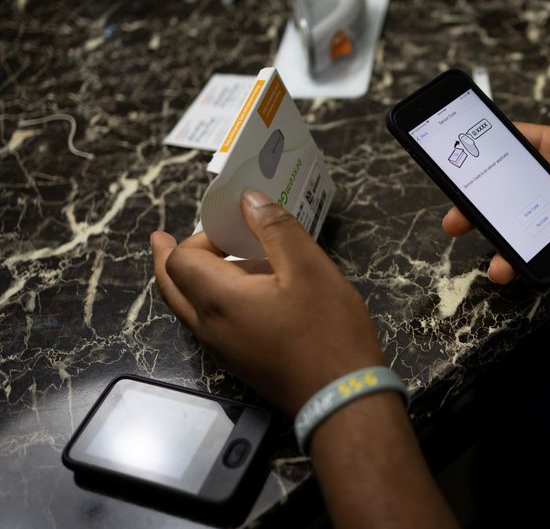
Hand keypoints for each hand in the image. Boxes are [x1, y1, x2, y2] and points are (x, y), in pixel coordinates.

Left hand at [151, 189, 383, 414]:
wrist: (341, 397)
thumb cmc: (328, 331)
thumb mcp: (309, 269)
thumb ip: (276, 229)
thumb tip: (249, 199)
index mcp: (219, 300)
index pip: (181, 260)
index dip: (200, 237)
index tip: (232, 228)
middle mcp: (209, 327)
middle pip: (170, 287)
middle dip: (166, 259)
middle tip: (160, 239)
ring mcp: (222, 350)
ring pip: (186, 309)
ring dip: (186, 281)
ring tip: (202, 261)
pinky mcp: (238, 363)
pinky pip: (206, 325)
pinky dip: (205, 301)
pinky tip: (237, 295)